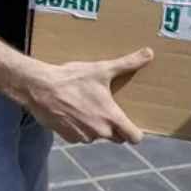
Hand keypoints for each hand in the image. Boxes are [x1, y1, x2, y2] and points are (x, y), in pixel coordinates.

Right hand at [18, 48, 153, 143]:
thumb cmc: (72, 79)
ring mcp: (83, 136)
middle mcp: (100, 132)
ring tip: (85, 108)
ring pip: (96, 136)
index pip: (135, 137)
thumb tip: (150, 52)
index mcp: (111, 118)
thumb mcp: (101, 69)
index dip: (135, 132)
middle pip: (116, 137)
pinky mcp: (68, 137)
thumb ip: (127, 63)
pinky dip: (78, 128)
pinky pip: (80, 136)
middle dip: (113, 127)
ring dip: (94, 127)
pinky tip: (71, 113)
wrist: (40, 87)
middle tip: (104, 110)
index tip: (131, 124)